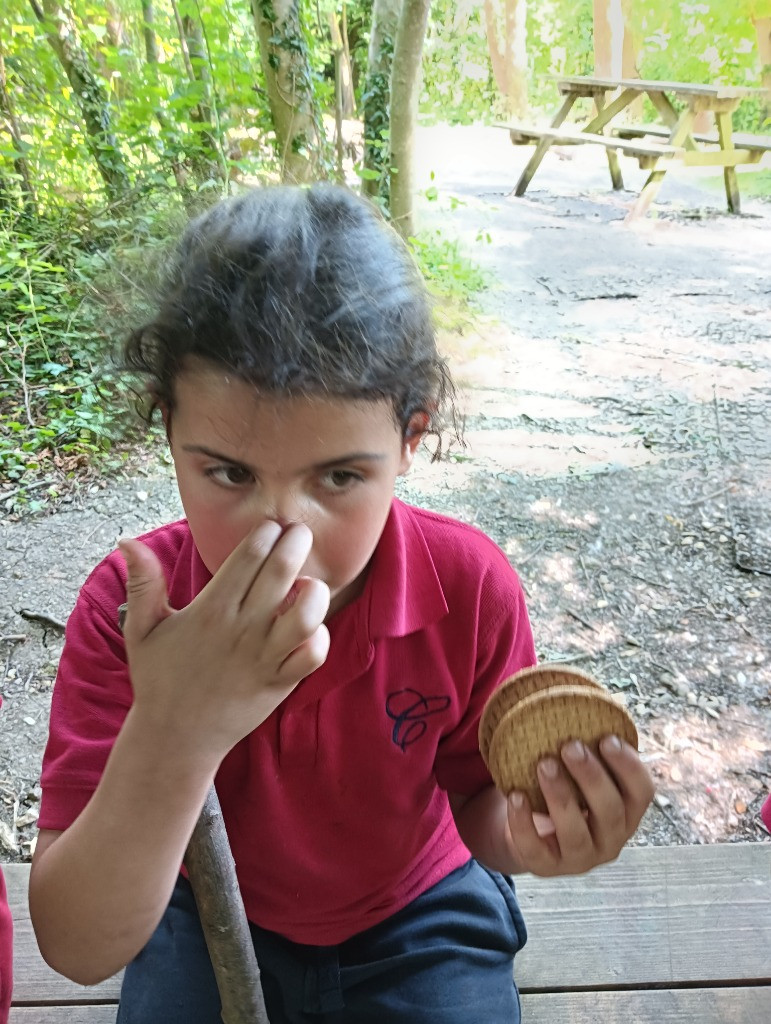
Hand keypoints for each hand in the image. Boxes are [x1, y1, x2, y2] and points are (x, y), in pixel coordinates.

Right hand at [118, 521, 329, 761]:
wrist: (174, 738)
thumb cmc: (160, 679)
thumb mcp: (142, 630)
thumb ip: (142, 583)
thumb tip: (127, 541)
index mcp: (210, 610)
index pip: (248, 557)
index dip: (266, 533)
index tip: (271, 526)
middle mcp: (240, 629)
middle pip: (281, 573)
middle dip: (296, 542)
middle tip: (300, 532)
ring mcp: (263, 657)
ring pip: (306, 613)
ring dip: (314, 590)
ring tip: (307, 583)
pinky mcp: (280, 684)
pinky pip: (313, 655)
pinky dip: (320, 637)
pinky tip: (311, 627)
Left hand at [505, 736, 654, 876]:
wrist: (529, 835)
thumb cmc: (565, 793)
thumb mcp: (583, 776)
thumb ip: (592, 749)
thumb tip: (584, 698)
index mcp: (626, 814)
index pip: (642, 793)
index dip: (629, 766)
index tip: (607, 738)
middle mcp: (610, 840)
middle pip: (610, 811)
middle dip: (592, 777)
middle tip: (570, 746)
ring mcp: (579, 858)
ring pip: (575, 831)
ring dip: (560, 795)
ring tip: (543, 764)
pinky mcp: (546, 867)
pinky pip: (534, 848)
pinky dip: (523, 821)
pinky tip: (514, 795)